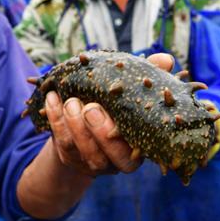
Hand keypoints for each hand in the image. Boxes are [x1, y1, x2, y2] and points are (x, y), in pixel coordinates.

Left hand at [44, 52, 175, 176]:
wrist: (85, 124)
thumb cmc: (117, 104)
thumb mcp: (132, 91)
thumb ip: (151, 77)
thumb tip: (166, 60)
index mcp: (140, 146)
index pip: (139, 147)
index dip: (130, 133)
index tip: (122, 111)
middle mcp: (117, 160)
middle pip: (111, 155)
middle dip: (99, 131)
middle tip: (90, 107)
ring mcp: (92, 160)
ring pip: (83, 148)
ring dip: (74, 123)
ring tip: (71, 101)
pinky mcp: (70, 156)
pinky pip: (62, 140)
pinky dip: (56, 118)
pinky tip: (53, 98)